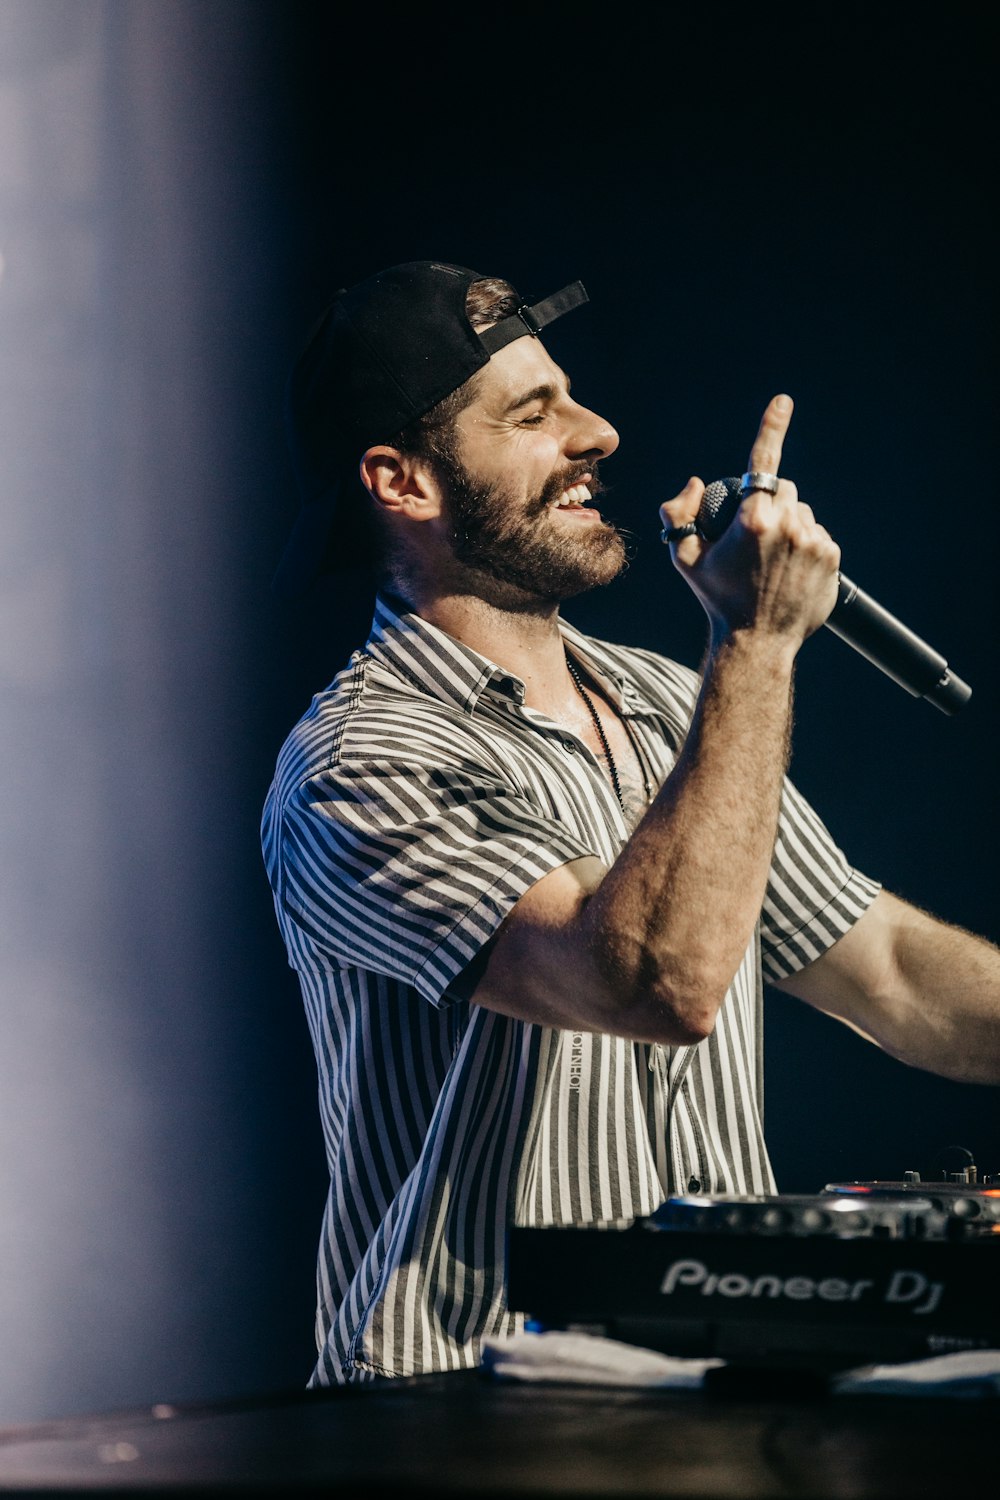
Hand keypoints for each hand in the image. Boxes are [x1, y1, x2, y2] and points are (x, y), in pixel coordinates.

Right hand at [659, 395, 840, 645]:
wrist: (757, 642)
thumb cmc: (718, 599)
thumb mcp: (685, 558)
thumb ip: (677, 515)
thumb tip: (695, 482)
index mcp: (753, 520)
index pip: (763, 463)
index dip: (772, 427)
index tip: (784, 401)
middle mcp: (787, 525)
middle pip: (783, 490)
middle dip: (770, 502)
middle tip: (755, 536)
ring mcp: (813, 541)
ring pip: (802, 512)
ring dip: (789, 524)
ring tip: (773, 561)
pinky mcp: (831, 556)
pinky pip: (818, 535)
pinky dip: (806, 544)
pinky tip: (790, 570)